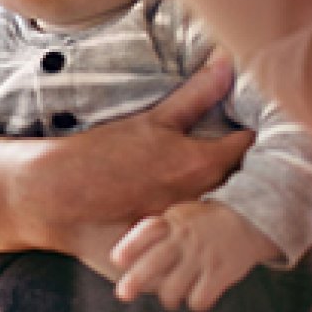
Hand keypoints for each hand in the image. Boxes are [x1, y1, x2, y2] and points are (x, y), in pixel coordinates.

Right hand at [17, 57, 255, 251]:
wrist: (56, 195)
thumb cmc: (102, 154)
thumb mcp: (152, 119)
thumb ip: (196, 93)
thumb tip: (228, 59)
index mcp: (201, 164)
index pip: (250, 148)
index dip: (254, 136)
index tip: (252, 127)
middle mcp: (200, 200)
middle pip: (242, 185)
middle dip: (244, 170)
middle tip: (235, 155)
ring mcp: (184, 231)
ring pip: (220, 216)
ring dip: (222, 202)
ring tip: (209, 187)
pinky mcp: (167, 253)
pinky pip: (194, 246)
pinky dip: (197, 232)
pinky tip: (187, 217)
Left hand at [112, 201, 278, 311]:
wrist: (248, 220)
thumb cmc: (203, 223)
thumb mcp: (180, 216)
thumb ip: (156, 231)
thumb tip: (121, 256)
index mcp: (174, 222)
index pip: (148, 230)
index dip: (130, 246)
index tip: (117, 260)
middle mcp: (187, 239)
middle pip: (155, 261)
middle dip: (135, 281)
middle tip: (123, 294)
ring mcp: (203, 257)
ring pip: (173, 289)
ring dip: (168, 298)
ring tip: (171, 298)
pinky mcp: (221, 274)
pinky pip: (199, 299)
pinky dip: (194, 302)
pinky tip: (196, 296)